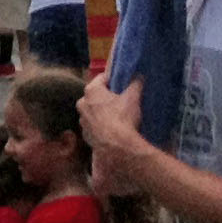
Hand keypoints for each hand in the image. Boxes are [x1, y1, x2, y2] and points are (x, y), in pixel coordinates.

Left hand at [78, 74, 148, 190]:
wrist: (116, 147)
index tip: (122, 81)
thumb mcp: (133, 98)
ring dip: (103, 112)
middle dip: (107, 96)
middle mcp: (82, 103)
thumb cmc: (122, 117)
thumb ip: (135, 84)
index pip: (102, 78)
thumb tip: (138, 75)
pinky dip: (102, 125)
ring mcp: (82, 120)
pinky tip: (112, 129)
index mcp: (91, 91)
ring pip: (94, 111)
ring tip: (118, 115)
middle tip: (121, 99)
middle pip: (96, 95)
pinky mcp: (85, 135)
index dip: (113, 78)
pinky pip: (94, 126)